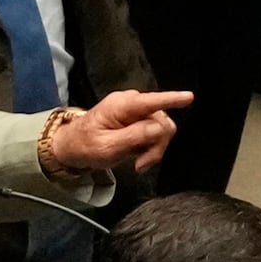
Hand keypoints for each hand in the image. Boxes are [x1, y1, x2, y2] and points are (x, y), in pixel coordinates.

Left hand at [46, 88, 195, 175]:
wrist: (70, 148)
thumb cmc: (85, 147)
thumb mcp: (107, 147)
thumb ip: (134, 136)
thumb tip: (160, 127)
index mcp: (122, 105)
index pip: (152, 101)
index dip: (172, 99)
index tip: (189, 97)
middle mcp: (132, 104)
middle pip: (161, 121)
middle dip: (157, 144)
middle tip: (142, 164)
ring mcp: (134, 112)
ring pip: (160, 129)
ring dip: (153, 149)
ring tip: (138, 164)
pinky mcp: (136, 121)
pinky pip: (153, 132)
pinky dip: (148, 147)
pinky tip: (137, 157)